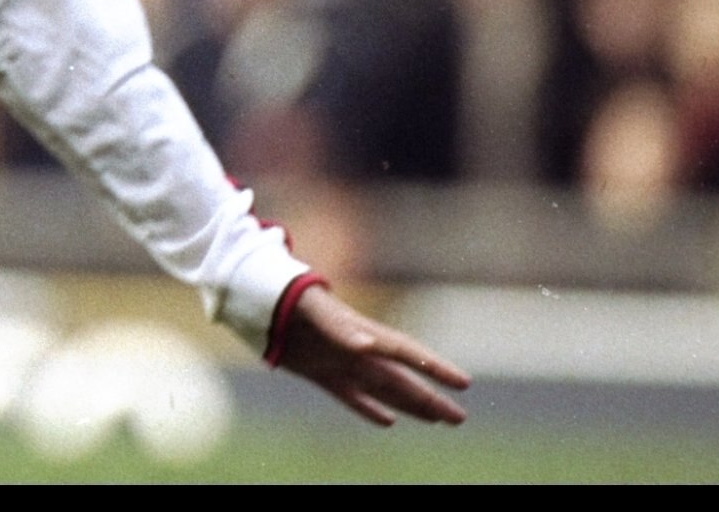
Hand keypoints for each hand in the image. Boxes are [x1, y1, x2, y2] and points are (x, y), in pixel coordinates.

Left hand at [274, 283, 470, 427]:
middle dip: (431, 398)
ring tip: (438, 420)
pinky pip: (350, 396)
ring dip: (410, 405)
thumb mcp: (311, 307)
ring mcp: (338, 362)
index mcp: (361, 332)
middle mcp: (356, 350)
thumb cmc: (287, 296)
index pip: (406, 353)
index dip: (434, 367)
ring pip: (383, 390)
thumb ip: (337, 324)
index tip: (463, 382)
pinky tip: (388, 421)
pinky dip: (369, 409)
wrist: (255, 299)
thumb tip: (365, 344)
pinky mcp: (318, 372)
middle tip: (460, 418)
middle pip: (401, 379)